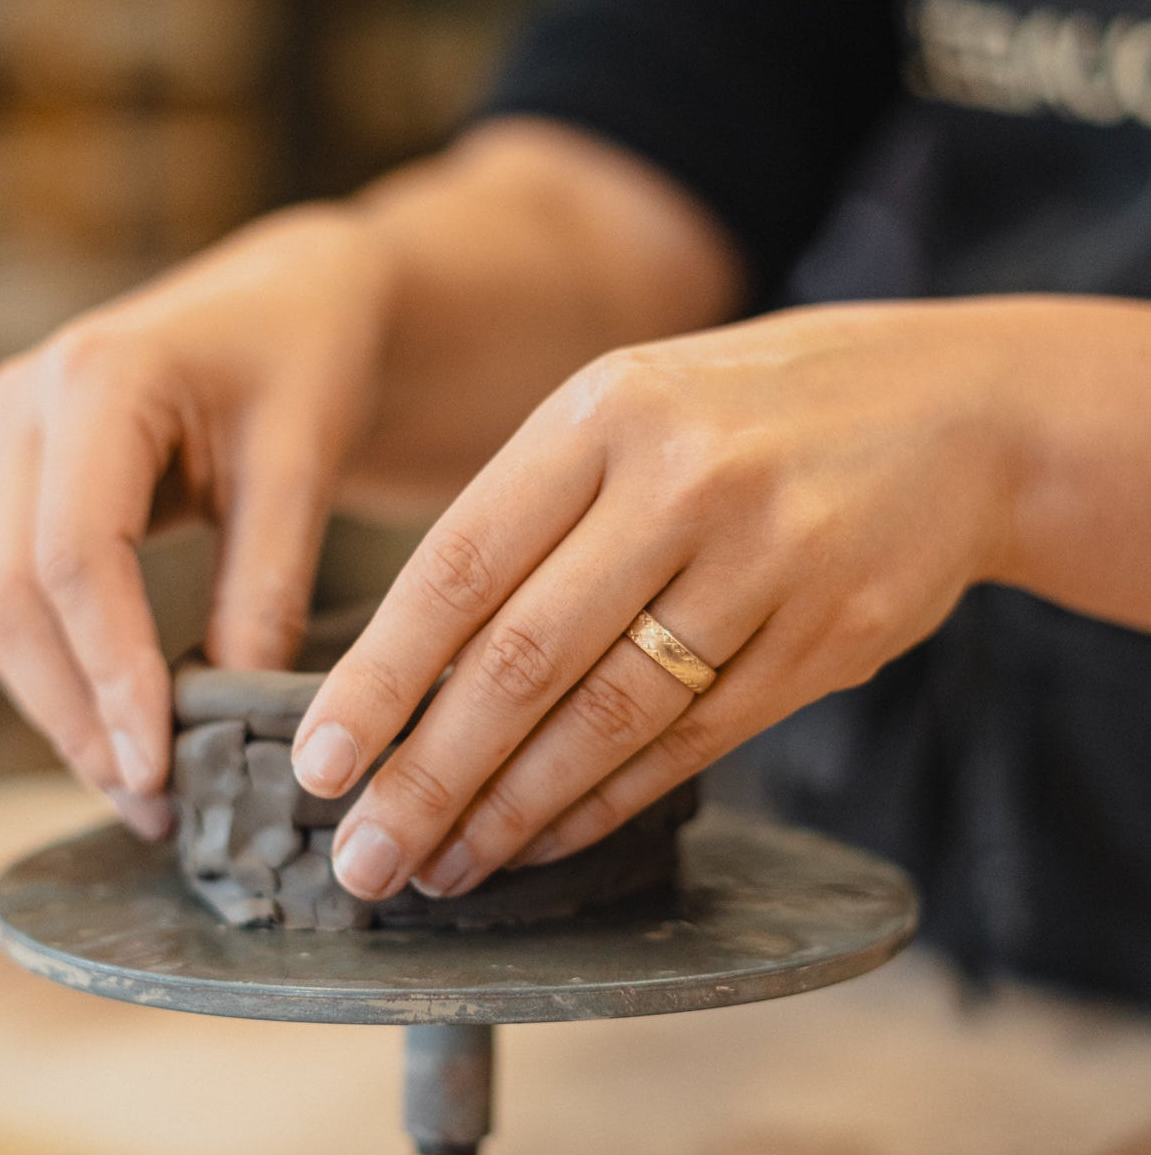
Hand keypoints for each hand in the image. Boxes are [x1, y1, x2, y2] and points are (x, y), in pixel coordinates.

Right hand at [0, 118, 745, 838]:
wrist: (296, 298)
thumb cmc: (311, 356)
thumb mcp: (303, 463)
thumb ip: (265, 585)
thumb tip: (235, 720)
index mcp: (96, 380)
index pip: (74, 556)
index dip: (112, 673)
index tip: (159, 768)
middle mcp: (24, 406)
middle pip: (11, 595)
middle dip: (75, 712)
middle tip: (149, 804)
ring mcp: (12, 442)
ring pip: (1, 607)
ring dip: (64, 705)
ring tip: (141, 788)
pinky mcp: (27, 478)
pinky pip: (24, 592)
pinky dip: (69, 666)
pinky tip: (126, 724)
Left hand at [293, 301, 1016, 899]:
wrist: (952, 410)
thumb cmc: (750, 407)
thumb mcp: (629, 407)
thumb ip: (533, 510)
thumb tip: (414, 658)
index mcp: (604, 411)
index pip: (459, 562)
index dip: (380, 674)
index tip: (320, 759)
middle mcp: (681, 483)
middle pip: (523, 658)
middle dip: (429, 773)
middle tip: (364, 853)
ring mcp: (766, 563)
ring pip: (608, 717)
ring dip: (514, 809)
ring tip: (444, 864)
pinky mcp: (827, 638)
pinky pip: (695, 742)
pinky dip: (608, 801)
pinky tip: (547, 838)